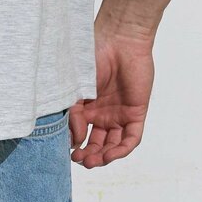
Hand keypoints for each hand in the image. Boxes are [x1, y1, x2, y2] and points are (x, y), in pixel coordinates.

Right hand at [69, 26, 153, 167]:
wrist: (120, 40)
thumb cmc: (93, 57)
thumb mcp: (75, 89)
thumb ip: (74, 115)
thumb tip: (75, 140)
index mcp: (86, 108)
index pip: (79, 135)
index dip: (73, 145)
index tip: (65, 149)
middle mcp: (103, 114)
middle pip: (96, 144)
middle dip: (87, 156)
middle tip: (78, 159)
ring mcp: (120, 114)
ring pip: (113, 145)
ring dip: (103, 157)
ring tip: (92, 161)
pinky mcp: (136, 113)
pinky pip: (131, 138)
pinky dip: (121, 150)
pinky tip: (109, 154)